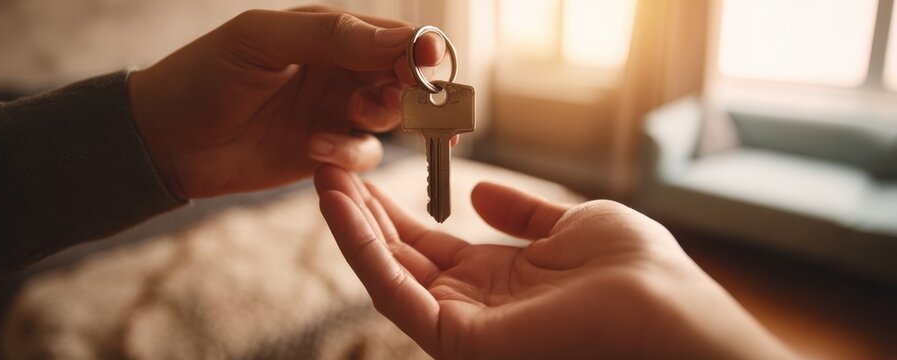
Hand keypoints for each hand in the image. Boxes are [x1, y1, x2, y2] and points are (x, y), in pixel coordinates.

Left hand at [129, 6, 447, 198]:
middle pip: (406, 78)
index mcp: (331, 32)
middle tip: (395, 100)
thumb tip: (402, 40)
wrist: (165, 140)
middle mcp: (342, 70)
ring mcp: (336, 112)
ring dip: (381, 117)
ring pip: (392, 116)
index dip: (421, 52)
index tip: (428, 69)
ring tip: (350, 116)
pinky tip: (314, 149)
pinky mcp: (327, 152)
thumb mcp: (262, 40)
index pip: (395, 37)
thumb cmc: (205, 75)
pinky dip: (349, 154)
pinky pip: (363, 155)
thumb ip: (331, 35)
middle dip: (411, 90)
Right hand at [314, 165, 796, 358]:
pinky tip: (340, 207)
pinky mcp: (458, 342)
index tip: (361, 170)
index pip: (426, 245)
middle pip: (397, 259)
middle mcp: (471, 307)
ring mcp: (462, 328)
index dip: (390, 209)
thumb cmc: (637, 272)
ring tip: (321, 176)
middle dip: (359, 213)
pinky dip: (363, 250)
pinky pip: (395, 295)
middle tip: (326, 163)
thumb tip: (478, 194)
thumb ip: (521, 214)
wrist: (668, 309)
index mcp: (497, 282)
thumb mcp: (569, 226)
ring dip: (349, 227)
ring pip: (387, 275)